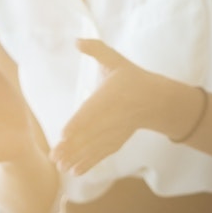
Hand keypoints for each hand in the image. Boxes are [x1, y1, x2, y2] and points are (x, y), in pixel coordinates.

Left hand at [51, 39, 177, 174]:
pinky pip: (102, 154)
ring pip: (95, 148)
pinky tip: (75, 171)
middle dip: (72, 147)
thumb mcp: (116, 61)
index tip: (64, 134)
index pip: (92, 112)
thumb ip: (97, 50)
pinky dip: (89, 163)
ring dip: (77, 159)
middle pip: (90, 134)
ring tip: (60, 167)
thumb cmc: (132, 78)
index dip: (78, 124)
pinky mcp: (117, 141)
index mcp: (110, 97)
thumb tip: (77, 40)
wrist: (156, 100)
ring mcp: (115, 132)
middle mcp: (112, 118)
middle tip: (55, 157)